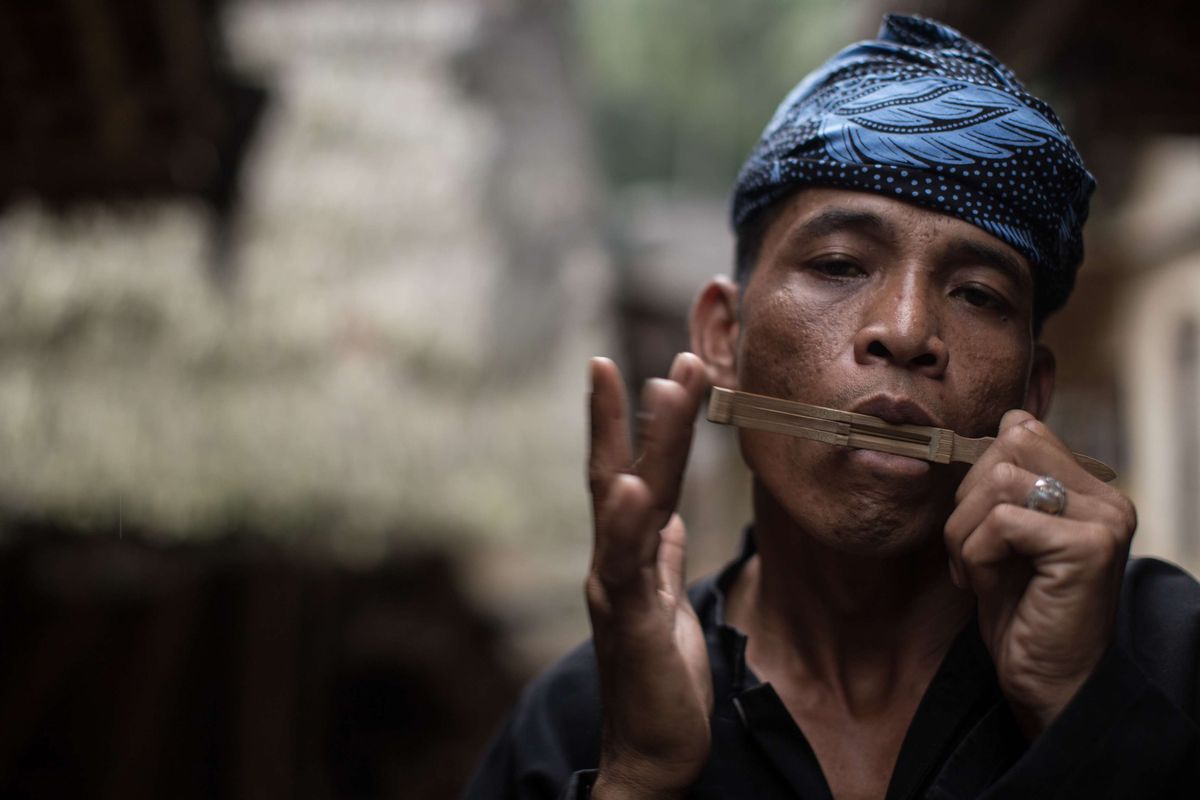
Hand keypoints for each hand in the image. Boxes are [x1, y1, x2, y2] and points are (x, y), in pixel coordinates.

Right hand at [585, 353, 711, 798]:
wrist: (654, 751)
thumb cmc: (660, 676)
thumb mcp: (664, 602)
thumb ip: (658, 555)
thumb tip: (664, 518)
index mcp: (628, 554)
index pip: (625, 472)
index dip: (628, 421)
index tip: (635, 366)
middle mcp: (612, 561)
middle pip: (624, 470)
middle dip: (643, 410)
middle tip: (672, 355)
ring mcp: (614, 587)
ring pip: (627, 502)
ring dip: (645, 442)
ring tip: (659, 387)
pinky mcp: (628, 620)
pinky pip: (626, 564)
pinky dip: (624, 523)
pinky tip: (631, 486)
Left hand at [944, 410, 1136, 737]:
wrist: (1048, 682)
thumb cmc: (1020, 611)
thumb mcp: (1004, 535)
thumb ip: (1004, 483)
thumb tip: (1001, 421)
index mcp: (1088, 488)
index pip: (1020, 429)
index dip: (977, 471)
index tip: (974, 525)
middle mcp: (1106, 498)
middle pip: (1006, 446)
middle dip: (966, 499)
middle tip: (968, 552)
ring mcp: (1103, 520)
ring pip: (997, 480)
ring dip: (965, 532)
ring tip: (975, 571)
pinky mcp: (1088, 547)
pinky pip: (1001, 522)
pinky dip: (975, 556)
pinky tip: (987, 587)